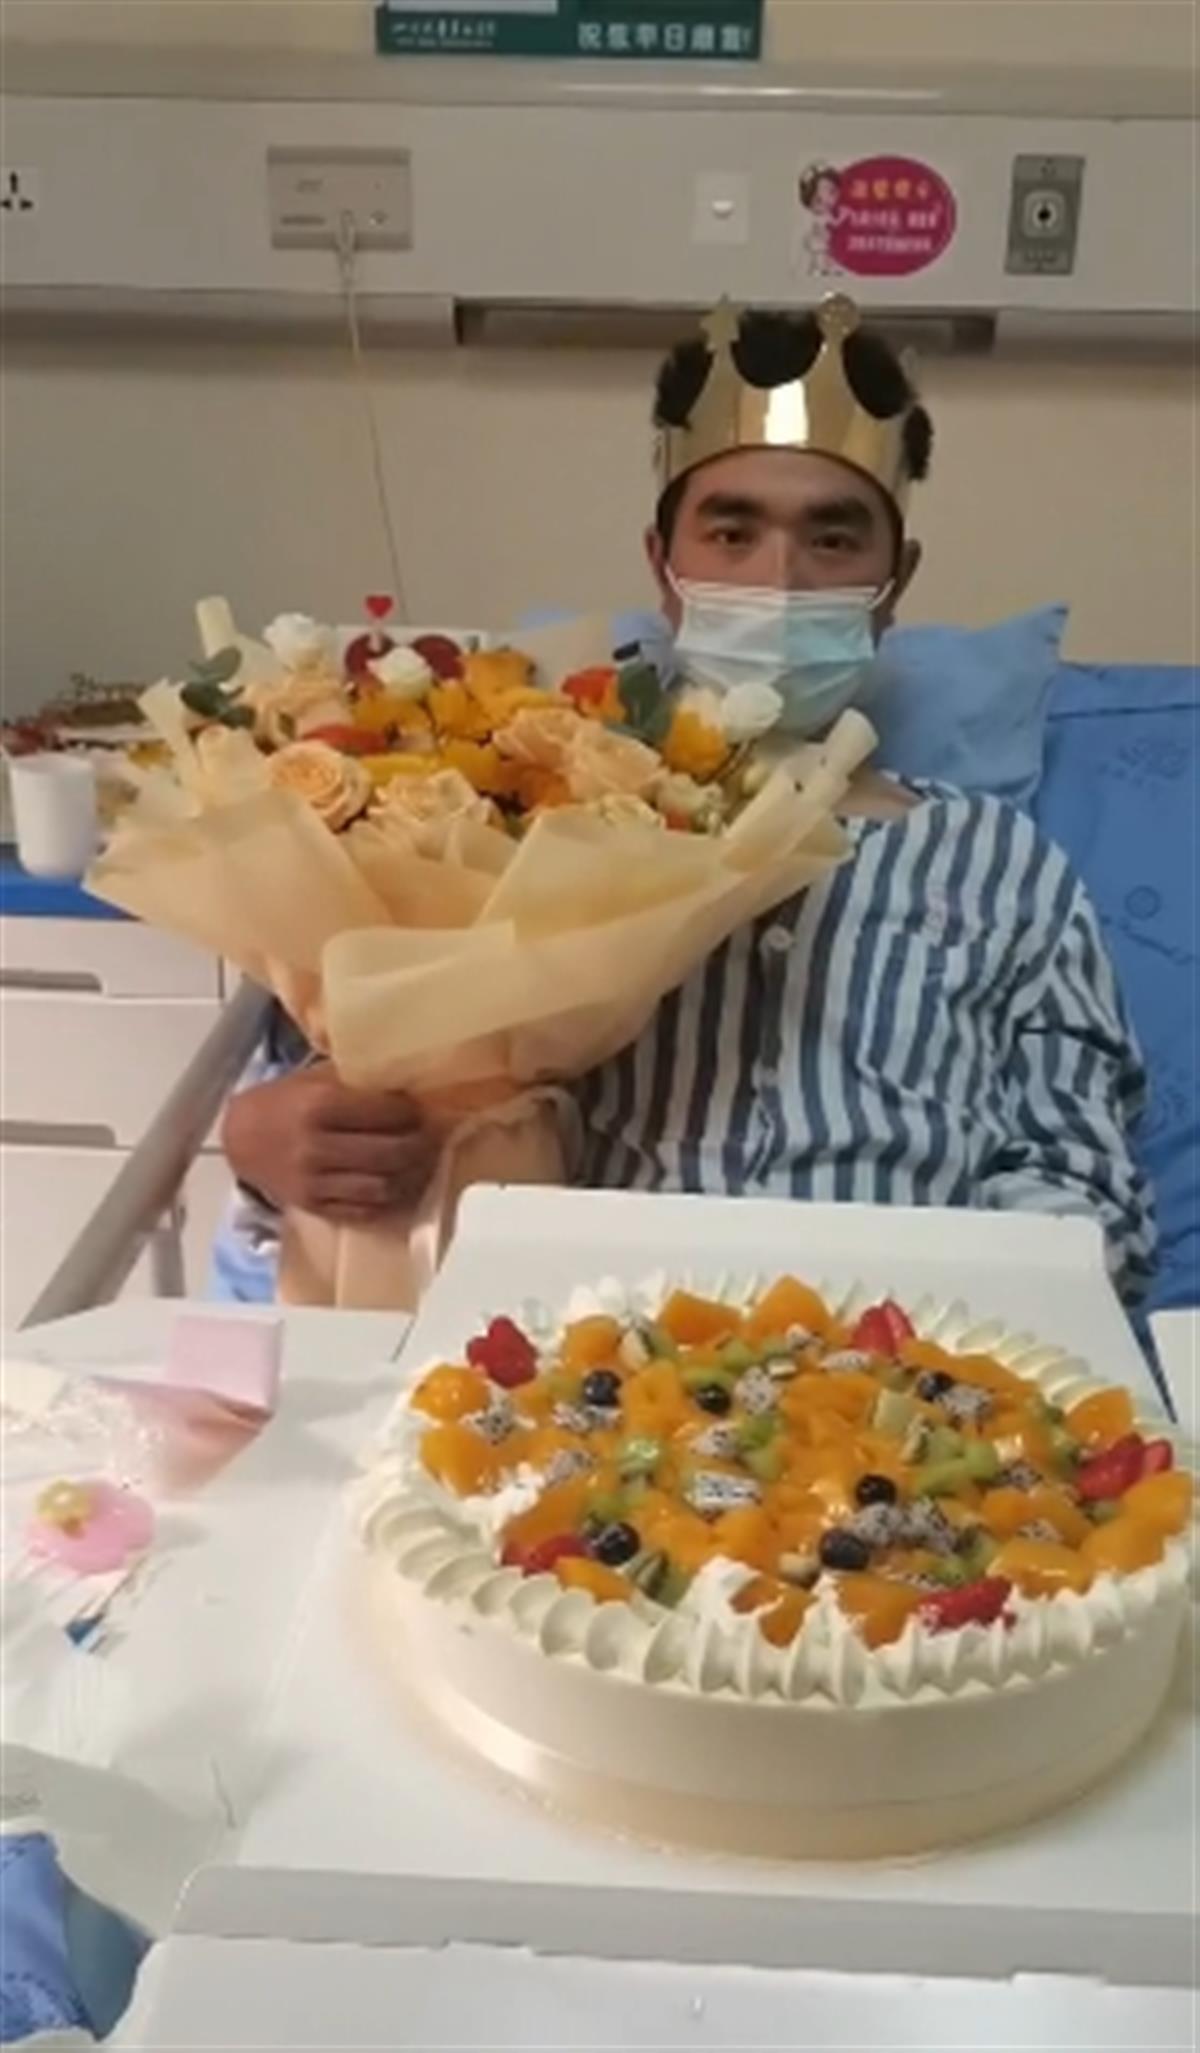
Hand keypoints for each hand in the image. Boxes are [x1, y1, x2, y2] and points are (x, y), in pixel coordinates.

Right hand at [222, 1065, 436, 1223]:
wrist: (240, 1138)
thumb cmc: (285, 1101)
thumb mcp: (315, 1079)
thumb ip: (357, 1083)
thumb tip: (411, 1085)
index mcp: (319, 1106)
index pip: (385, 1113)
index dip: (411, 1113)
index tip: (421, 1110)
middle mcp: (316, 1146)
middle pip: (390, 1153)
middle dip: (420, 1145)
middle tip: (432, 1138)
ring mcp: (314, 1181)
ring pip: (381, 1186)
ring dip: (410, 1176)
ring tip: (420, 1163)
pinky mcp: (313, 1207)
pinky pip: (362, 1210)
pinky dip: (387, 1200)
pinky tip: (398, 1185)